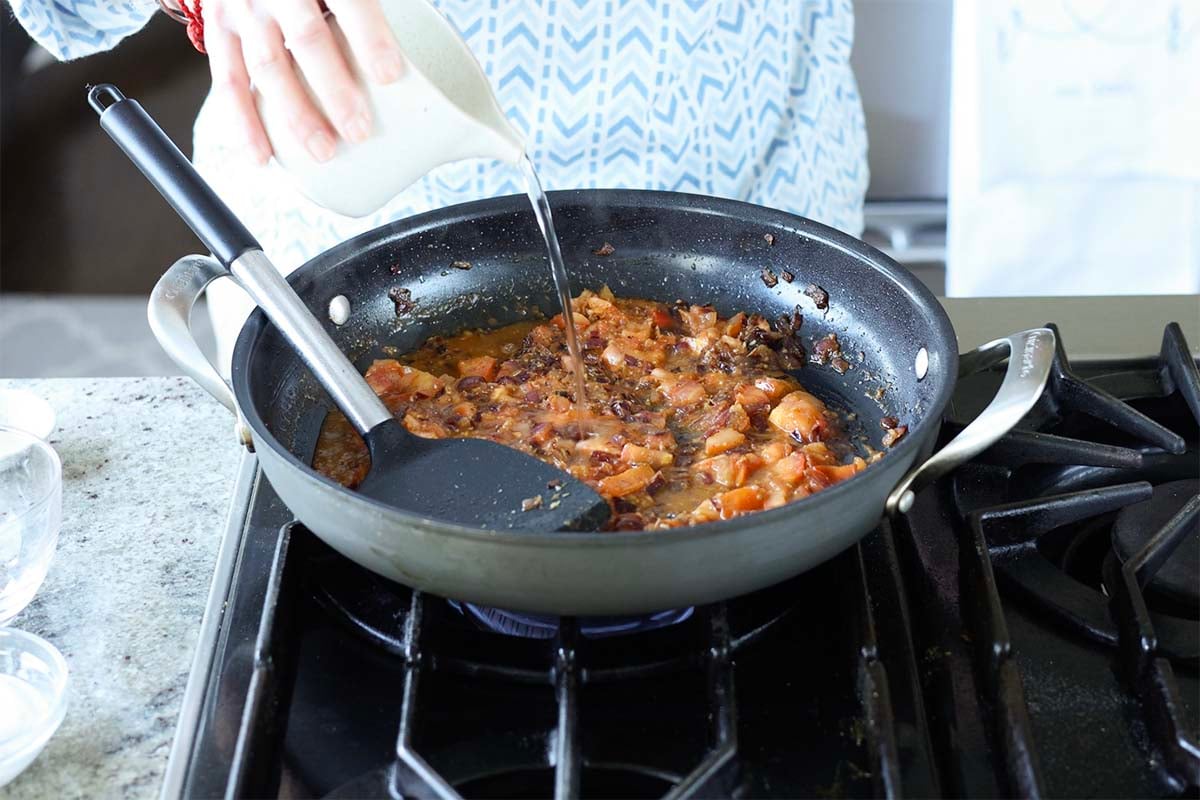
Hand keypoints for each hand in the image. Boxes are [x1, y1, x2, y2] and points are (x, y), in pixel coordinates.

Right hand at [201, 0, 405, 163]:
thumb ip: (385, 10)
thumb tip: (447, 64)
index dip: (369, 36)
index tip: (390, 75)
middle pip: (307, 38)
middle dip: (334, 90)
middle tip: (360, 130)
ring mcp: (244, 9)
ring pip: (267, 65)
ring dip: (296, 114)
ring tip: (325, 151)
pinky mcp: (221, 30)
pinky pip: (228, 80)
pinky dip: (243, 122)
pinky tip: (262, 157)